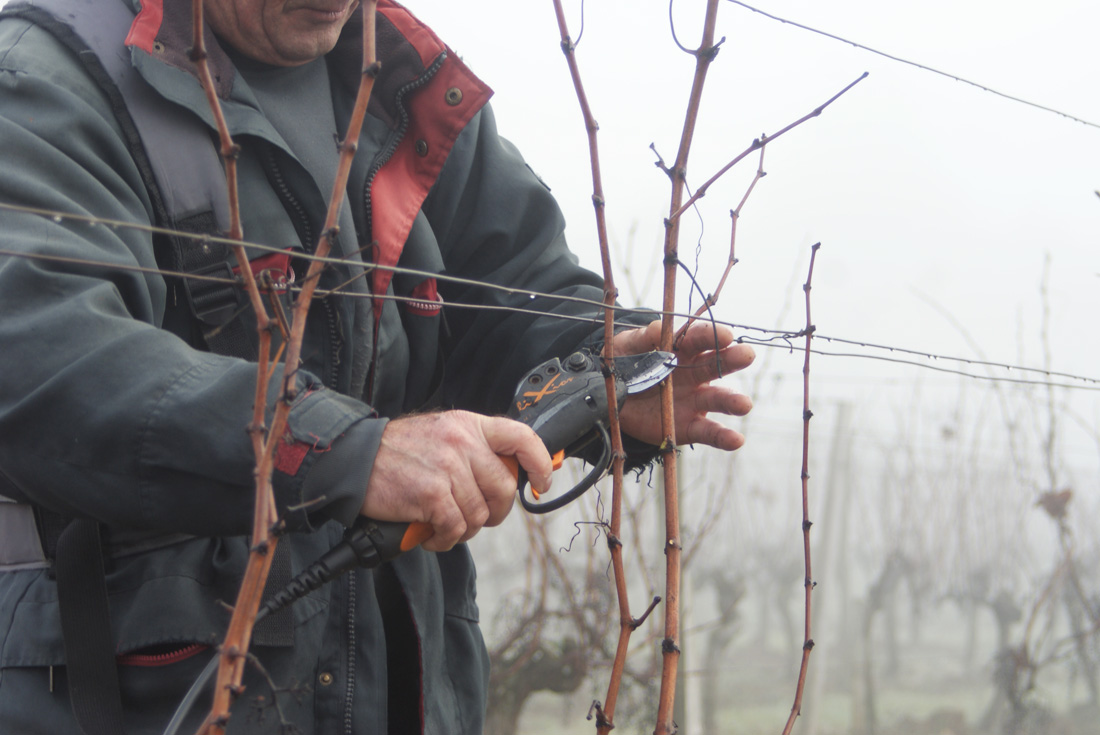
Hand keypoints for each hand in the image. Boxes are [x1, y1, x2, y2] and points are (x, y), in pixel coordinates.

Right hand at [361, 411, 551, 551]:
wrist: (355, 457)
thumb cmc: (400, 452)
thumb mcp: (443, 434)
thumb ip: (476, 451)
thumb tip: (511, 480)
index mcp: (470, 425)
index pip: (522, 438)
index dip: (540, 463)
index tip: (541, 484)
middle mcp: (462, 442)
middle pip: (504, 488)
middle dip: (494, 512)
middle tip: (474, 517)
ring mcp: (448, 467)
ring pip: (479, 515)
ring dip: (463, 529)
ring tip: (442, 524)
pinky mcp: (432, 494)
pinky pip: (456, 529)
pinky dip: (444, 539)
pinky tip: (429, 533)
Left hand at [612, 320, 753, 450]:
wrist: (614, 397)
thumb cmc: (626, 363)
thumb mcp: (628, 346)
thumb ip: (644, 338)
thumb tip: (660, 328)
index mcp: (681, 349)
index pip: (698, 338)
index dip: (711, 335)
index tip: (725, 335)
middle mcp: (694, 373)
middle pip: (716, 365)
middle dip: (731, 360)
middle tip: (746, 355)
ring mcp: (694, 400)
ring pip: (717, 399)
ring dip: (732, 401)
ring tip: (744, 405)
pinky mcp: (688, 426)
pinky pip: (708, 432)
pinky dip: (723, 437)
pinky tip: (736, 440)